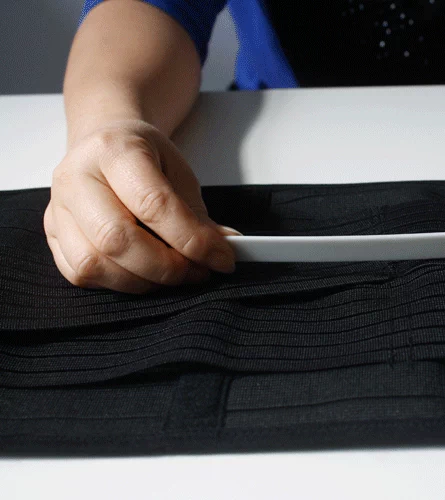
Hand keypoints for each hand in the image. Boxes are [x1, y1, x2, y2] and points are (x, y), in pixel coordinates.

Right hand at [45, 119, 238, 292]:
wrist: (105, 145)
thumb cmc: (143, 157)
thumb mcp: (179, 173)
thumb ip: (198, 214)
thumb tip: (223, 249)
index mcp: (114, 150)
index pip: (154, 205)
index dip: (193, 240)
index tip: (222, 258)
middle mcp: (76, 176)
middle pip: (117, 238)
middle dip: (166, 267)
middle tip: (197, 271)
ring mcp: (58, 207)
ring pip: (94, 263)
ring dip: (143, 281)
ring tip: (174, 275)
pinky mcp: (52, 233)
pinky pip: (80, 273)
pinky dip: (118, 283)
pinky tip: (144, 274)